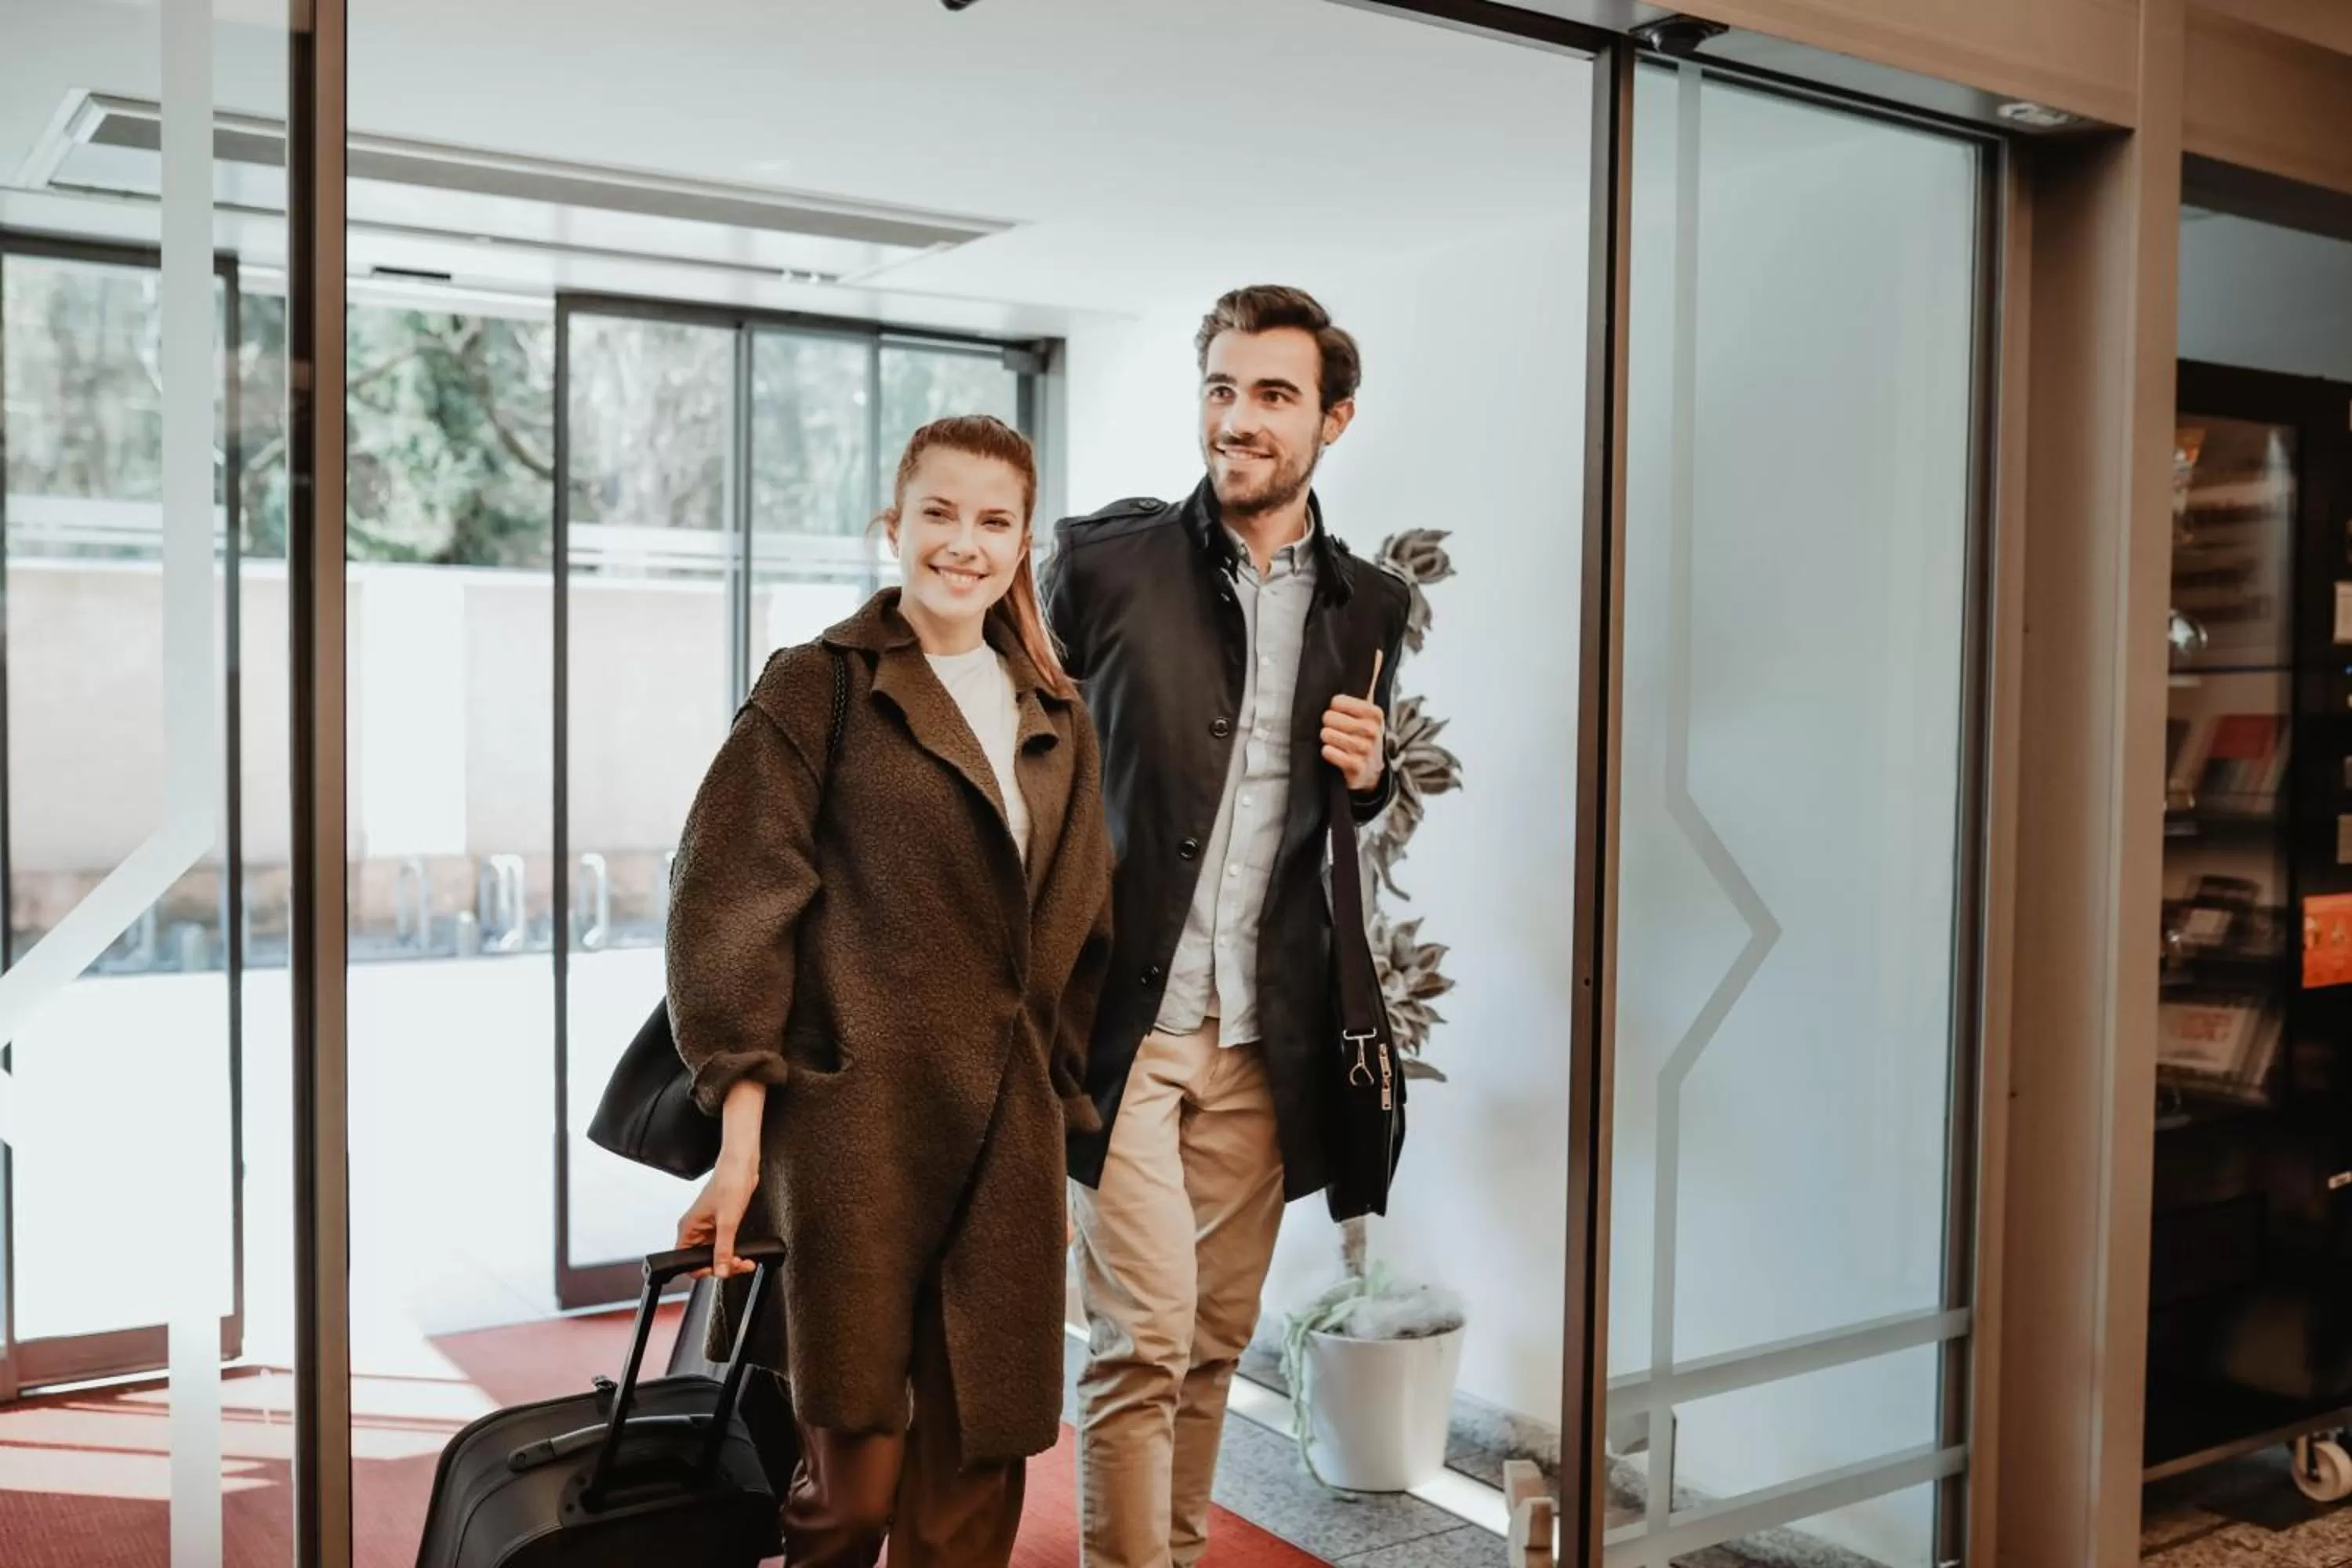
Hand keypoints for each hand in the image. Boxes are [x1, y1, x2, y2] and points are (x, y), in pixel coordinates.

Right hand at [676, 1155, 759, 1279]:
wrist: (742, 1166)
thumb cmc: (730, 1183)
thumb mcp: (728, 1220)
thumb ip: (723, 1248)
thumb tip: (720, 1270)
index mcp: (689, 1227)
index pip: (686, 1261)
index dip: (702, 1269)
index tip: (719, 1270)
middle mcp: (696, 1229)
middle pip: (703, 1260)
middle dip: (722, 1265)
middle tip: (738, 1264)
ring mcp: (709, 1227)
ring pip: (715, 1254)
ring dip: (730, 1260)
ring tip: (745, 1260)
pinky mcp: (721, 1224)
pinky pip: (724, 1245)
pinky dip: (734, 1251)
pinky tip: (745, 1252)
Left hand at [1321, 650, 1385, 793]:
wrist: (1369, 770)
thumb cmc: (1363, 732)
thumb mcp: (1367, 707)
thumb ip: (1369, 680)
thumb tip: (1375, 650)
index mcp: (1375, 712)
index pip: (1338, 701)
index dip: (1333, 706)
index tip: (1338, 711)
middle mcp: (1373, 731)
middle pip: (1330, 718)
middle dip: (1327, 724)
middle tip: (1333, 728)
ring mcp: (1366, 750)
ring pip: (1329, 736)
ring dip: (1325, 738)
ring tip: (1332, 739)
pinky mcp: (1357, 768)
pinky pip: (1330, 754)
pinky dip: (1327, 753)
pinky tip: (1331, 752)